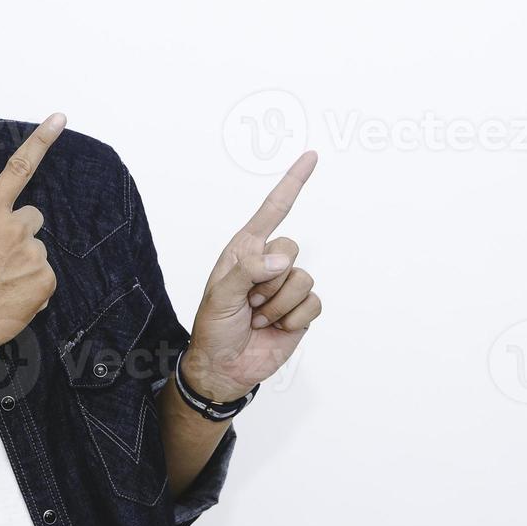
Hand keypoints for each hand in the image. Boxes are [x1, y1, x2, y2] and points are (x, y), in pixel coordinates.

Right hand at [0, 112, 65, 371]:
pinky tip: (10, 296)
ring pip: (36, 249)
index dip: (41, 141)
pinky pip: (44, 274)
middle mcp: (14, 229)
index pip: (18, 169)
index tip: (60, 119)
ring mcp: (33, 256)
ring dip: (24, 262)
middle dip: (18, 233)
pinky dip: (32, 284)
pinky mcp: (46, 281)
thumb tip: (3, 222)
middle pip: (31, 217)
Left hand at [184, 151, 320, 401]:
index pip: (273, 210)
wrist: (224, 368)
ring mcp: (286, 287)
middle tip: (247, 302)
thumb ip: (247, 271)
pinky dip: (293, 319)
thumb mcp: (220, 296)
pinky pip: (313, 303)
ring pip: (302, 279)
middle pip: (291, 248)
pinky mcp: (301, 310)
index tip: (311, 157)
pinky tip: (275, 328)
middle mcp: (268, 263)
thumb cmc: (213, 328)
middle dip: (267, 279)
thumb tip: (282, 260)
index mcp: (244, 249)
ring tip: (256, 318)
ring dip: (276, 305)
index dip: (292, 183)